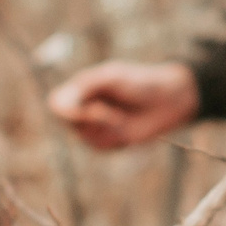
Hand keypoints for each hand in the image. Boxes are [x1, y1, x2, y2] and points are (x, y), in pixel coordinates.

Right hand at [45, 61, 198, 151]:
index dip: (66, 112)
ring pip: (84, 137)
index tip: (84, 112)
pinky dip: (112, 140)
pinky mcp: (109, 140)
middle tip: (114, 117)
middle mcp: (84, 107)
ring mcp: (96, 125)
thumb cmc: (140, 83)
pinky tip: (126, 131)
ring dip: (104, 131)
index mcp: (82, 88)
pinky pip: (99, 147)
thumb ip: (86, 87)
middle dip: (91, 122)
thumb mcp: (112, 77)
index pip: (57, 103)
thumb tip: (61, 103)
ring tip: (123, 120)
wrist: (168, 100)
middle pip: (69, 123)